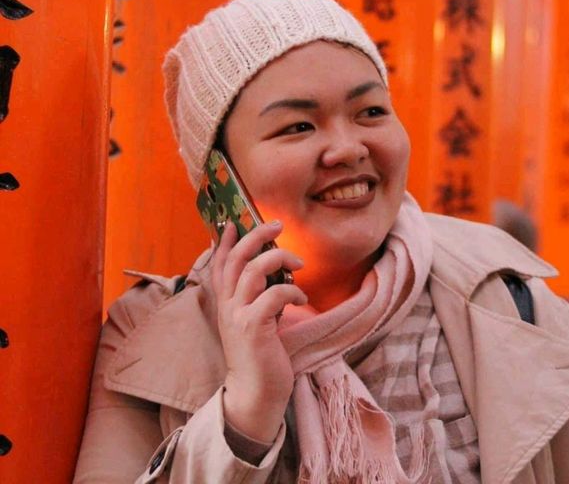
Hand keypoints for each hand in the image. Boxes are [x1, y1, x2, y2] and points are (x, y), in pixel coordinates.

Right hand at [211, 220, 306, 442]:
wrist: (255, 394)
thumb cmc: (260, 355)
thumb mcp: (253, 320)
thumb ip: (257, 297)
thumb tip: (274, 271)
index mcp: (226, 303)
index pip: (220, 263)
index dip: (225, 241)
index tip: (235, 221)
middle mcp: (227, 305)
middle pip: (237, 258)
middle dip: (257, 235)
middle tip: (277, 225)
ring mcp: (238, 315)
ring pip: (254, 269)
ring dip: (279, 258)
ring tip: (299, 263)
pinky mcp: (253, 327)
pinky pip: (274, 294)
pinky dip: (292, 290)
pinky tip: (302, 298)